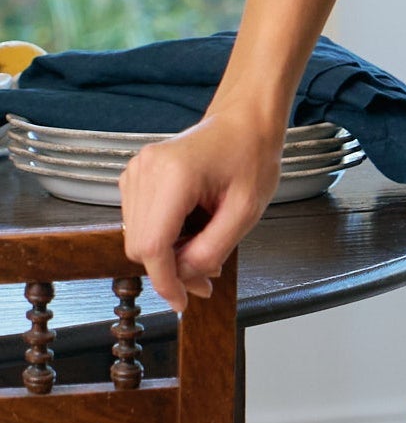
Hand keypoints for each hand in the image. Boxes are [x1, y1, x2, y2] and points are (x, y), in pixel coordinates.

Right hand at [119, 103, 287, 314]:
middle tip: (208, 276)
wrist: (244, 120)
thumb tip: (184, 278)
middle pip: (140, 245)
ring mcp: (137, 169)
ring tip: (205, 243)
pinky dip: (162, 234)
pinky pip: (138, 221)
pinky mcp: (135, 174)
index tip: (182, 303)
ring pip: (137, 237)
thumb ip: (212, 249)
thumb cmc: (251, 156)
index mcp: (174, 175)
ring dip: (168, 253)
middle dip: (171, 269)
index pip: (152, 246)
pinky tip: (191, 227)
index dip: (165, 282)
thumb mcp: (246, 209)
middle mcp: (146, 169)